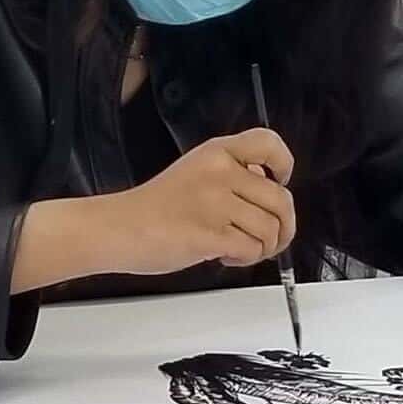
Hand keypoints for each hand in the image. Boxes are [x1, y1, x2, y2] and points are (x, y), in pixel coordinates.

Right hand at [107, 128, 296, 272]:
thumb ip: (233, 174)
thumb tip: (269, 188)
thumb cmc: (155, 207)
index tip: (281, 182)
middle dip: (283, 227)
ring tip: (236, 247)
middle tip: (271, 238)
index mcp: (217, 152)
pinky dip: (243, 259)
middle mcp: (219, 172)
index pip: (269, 143)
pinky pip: (251, 249)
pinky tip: (223, 255)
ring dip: (260, 248)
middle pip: (281, 200)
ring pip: (269, 230)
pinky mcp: (209, 234)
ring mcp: (214, 203)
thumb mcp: (197, 171)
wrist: (118, 228)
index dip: (284, 164)